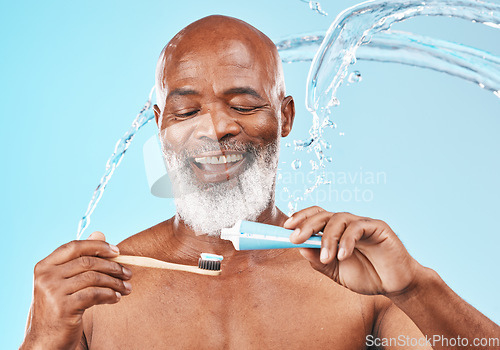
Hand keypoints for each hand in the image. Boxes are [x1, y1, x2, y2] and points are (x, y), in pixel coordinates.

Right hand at [22, 232, 131, 349]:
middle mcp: (45, 276)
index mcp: (44, 266)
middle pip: (87, 262)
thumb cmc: (59, 308)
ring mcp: (52, 292)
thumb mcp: (65, 282)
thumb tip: (100, 233)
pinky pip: (94, 295)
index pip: (74, 246)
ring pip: (94, 278)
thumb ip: (80, 258)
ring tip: (127, 288)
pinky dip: (110, 295)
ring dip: (115, 282)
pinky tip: (117, 298)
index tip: (117, 251)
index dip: (98, 246)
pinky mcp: (63, 308)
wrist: (44, 342)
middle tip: (128, 273)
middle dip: (113, 266)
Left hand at [284, 207, 421, 295]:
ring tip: (327, 258)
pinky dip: (347, 241)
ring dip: (328, 238)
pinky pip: (358, 227)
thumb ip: (319, 260)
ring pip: (338, 219)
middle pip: (322, 214)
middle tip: (296, 239)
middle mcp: (347, 223)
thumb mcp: (336, 271)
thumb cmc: (366, 276)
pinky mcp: (378, 227)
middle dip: (306, 225)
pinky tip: (343, 256)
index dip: (300, 218)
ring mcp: (362, 223)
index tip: (285, 228)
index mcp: (335, 231)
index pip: (315, 216)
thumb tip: (300, 247)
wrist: (394, 286)